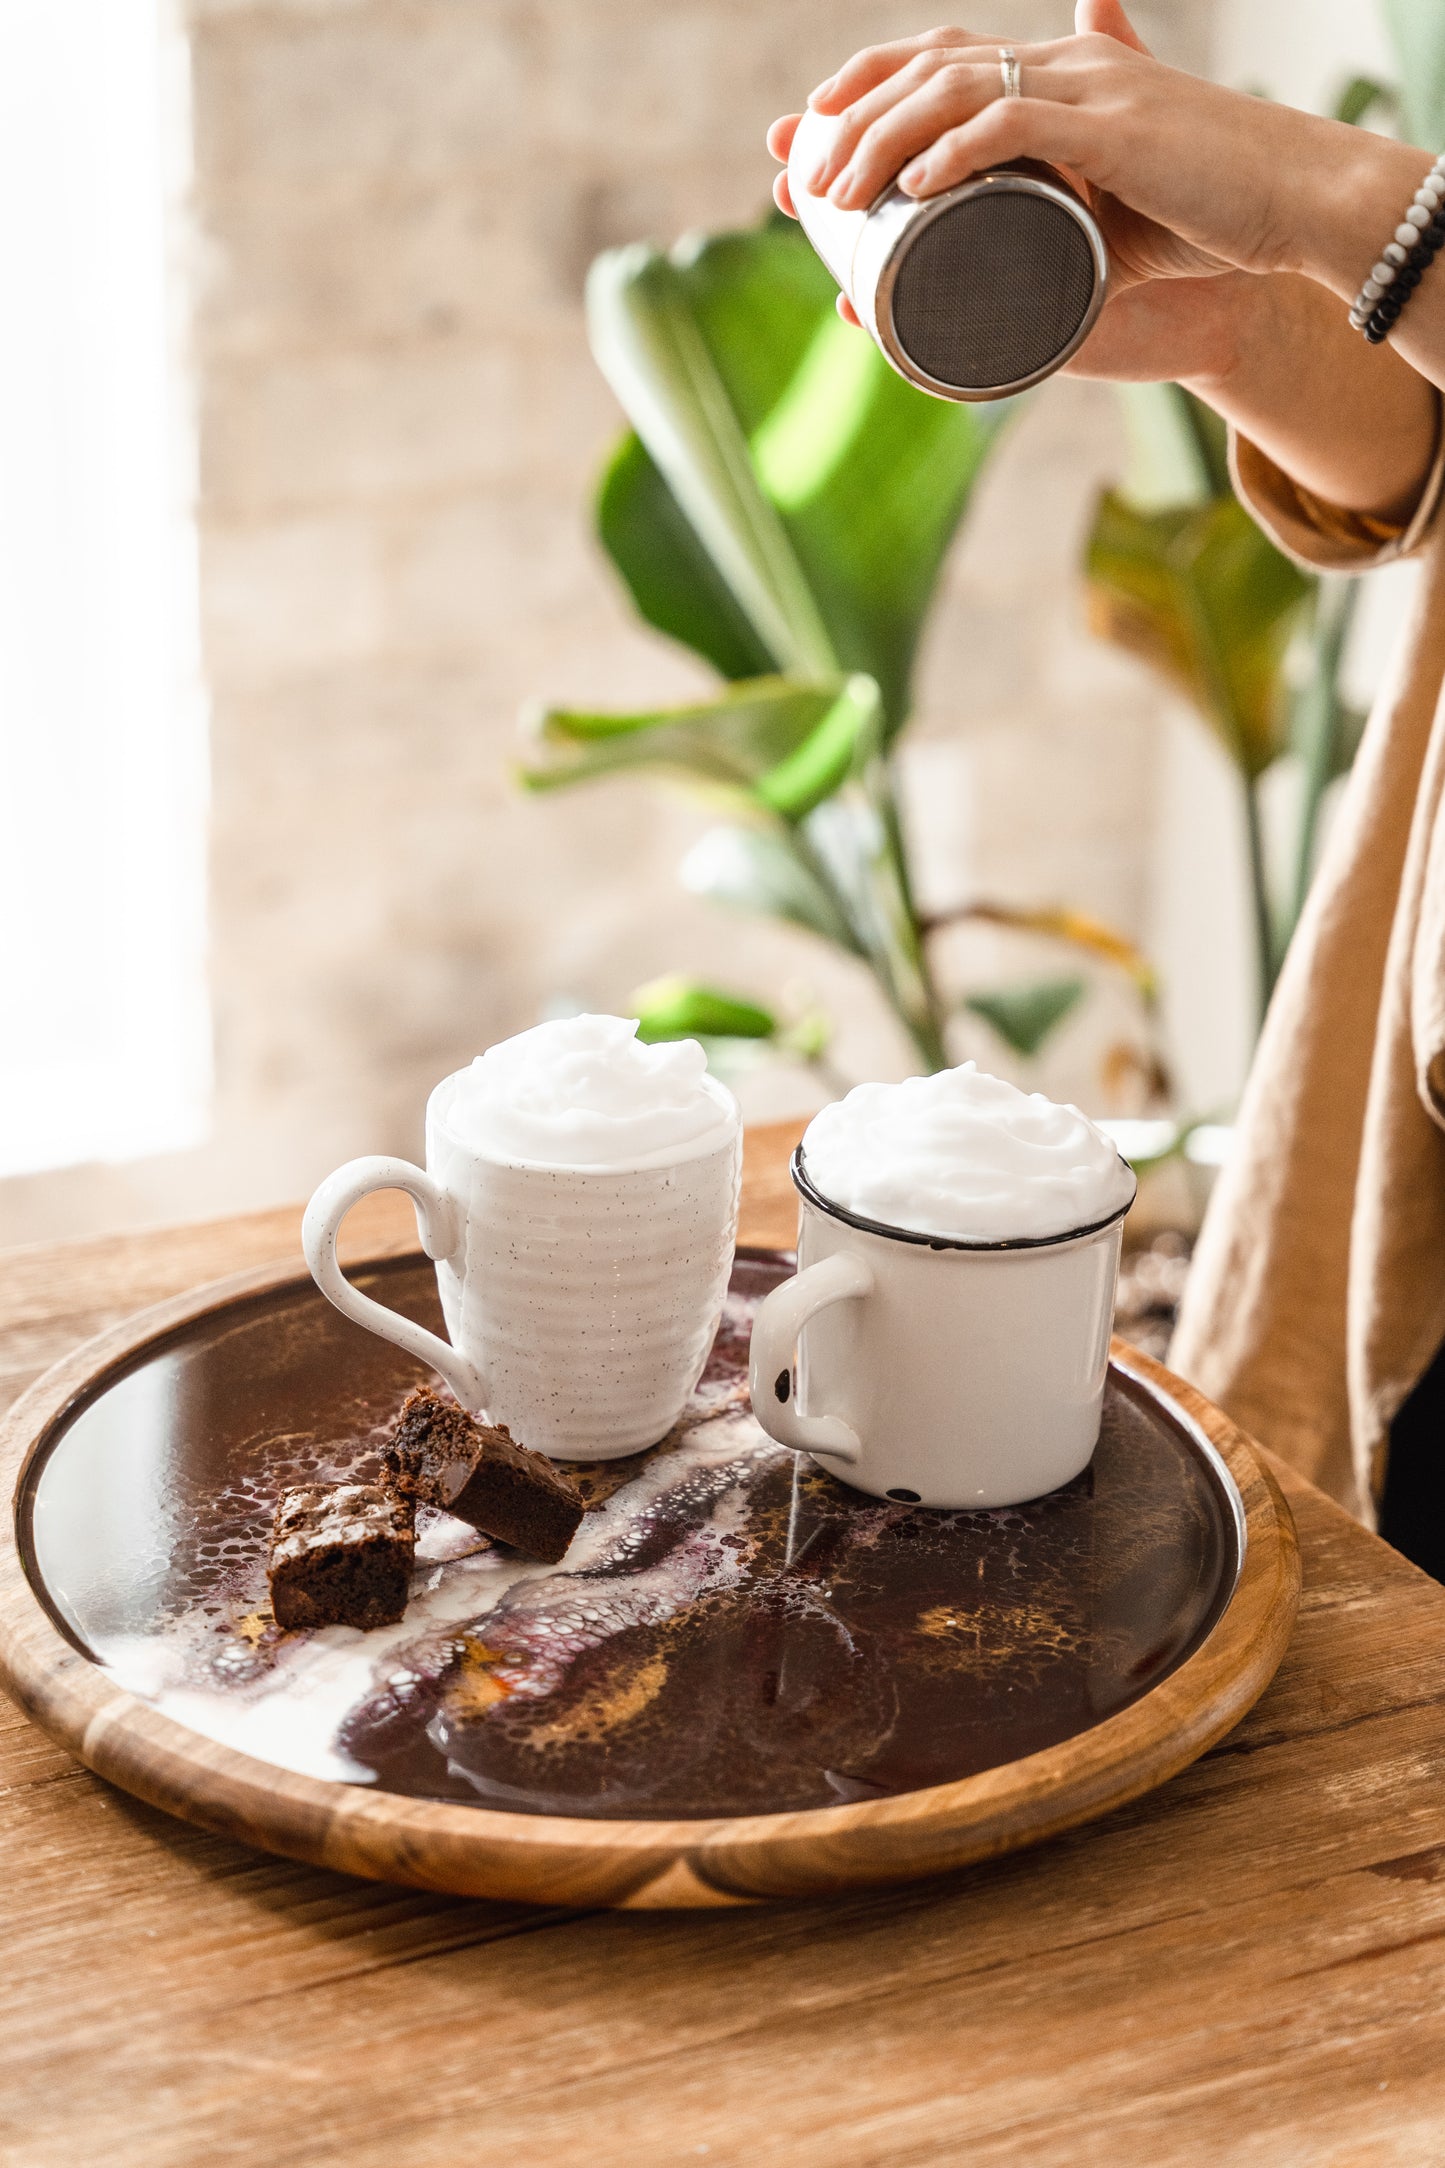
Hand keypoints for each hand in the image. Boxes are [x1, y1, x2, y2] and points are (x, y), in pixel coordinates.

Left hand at [766, 1, 1433, 378]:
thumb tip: (976, 275)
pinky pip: (1015, 123)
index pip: (935, 66)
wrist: (1293, 206)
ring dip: (880, 137)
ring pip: (953, 90)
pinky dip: (956, 152)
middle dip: (844, 119)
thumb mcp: (1107, 219)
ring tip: (832, 189)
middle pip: (924, 70)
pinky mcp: (1113, 127)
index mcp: (1055, 77)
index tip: (799, 153)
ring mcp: (1086, 89)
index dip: (859, 98)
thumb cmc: (1206, 217)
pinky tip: (912, 187)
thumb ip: (1046, 228)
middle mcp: (1063, 65)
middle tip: (791, 178)